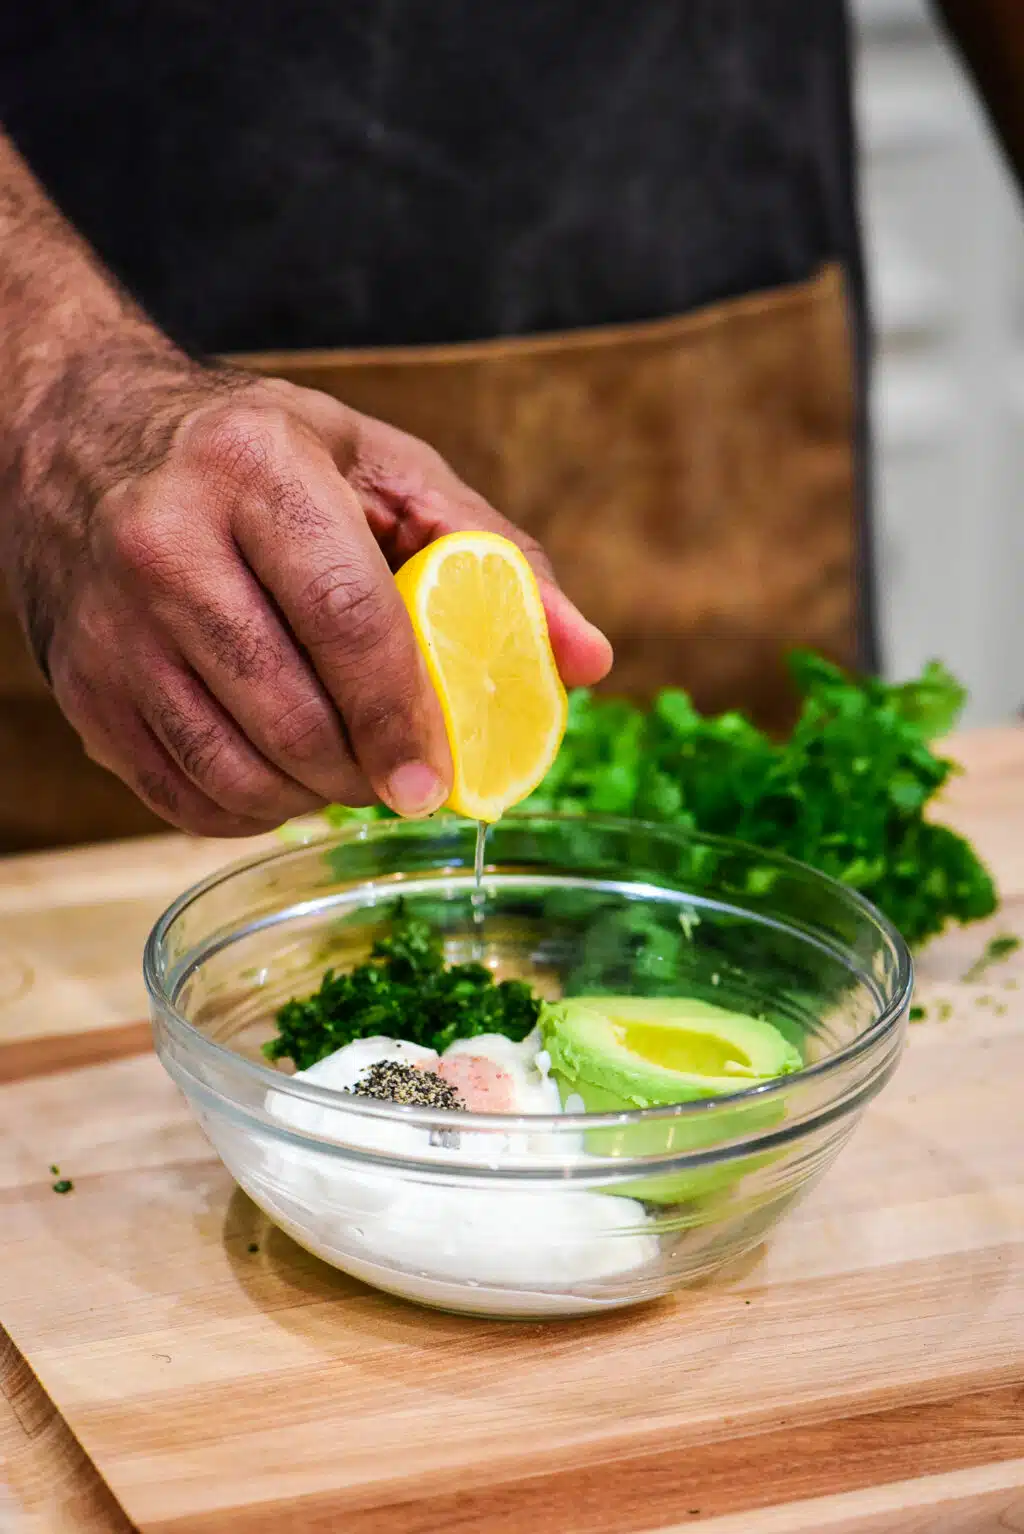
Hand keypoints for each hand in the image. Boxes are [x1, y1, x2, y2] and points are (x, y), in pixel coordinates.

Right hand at [5, 364, 610, 836]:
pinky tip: (278, 779)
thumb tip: (590, 661)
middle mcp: (165, 543)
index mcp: (257, 470)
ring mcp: (109, 625)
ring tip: (345, 774)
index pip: (347, 620)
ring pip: (232, 768)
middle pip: (291, 712)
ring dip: (310, 799)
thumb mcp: (383, 470)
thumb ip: (494, 557)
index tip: (436, 784)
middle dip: (364, 774)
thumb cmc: (265, 460)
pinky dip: (247, 811)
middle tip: (400, 781)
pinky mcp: (80, 690)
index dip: (403, 717)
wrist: (84, 444)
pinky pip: (179, 795)